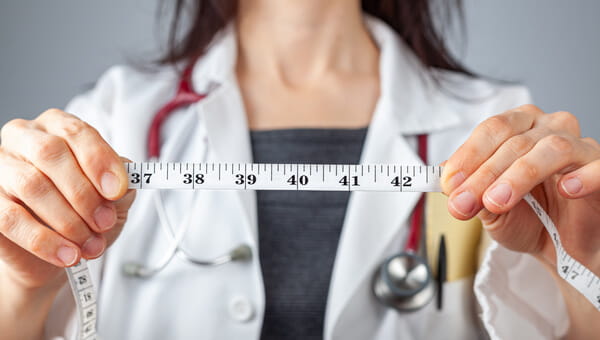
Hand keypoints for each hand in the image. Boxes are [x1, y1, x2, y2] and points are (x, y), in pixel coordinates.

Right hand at [0, 109, 134, 289]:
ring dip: (68, 220)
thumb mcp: (114, 196)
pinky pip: (10, 219)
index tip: (118, 190)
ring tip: (91, 245)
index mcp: (57, 127)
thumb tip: (123, 180)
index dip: (99, 160)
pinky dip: (45, 241)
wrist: (58, 252)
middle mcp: (23, 139)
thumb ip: (121, 183)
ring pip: (31, 185)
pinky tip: (68, 255)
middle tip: (104, 221)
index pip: (76, 132)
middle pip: (50, 153)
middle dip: (84, 192)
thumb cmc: (86, 213)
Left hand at [441, 104, 599, 336]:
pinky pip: (598, 167)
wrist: (559, 248)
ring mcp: (580, 147)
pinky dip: (583, 176)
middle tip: (464, 203)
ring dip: (518, 176)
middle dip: (483, 175)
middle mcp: (549, 128)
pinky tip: (566, 189)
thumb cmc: (527, 218)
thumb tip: (449, 186)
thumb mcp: (488, 208)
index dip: (468, 156)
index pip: (492, 130)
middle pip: (514, 141)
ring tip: (497, 202)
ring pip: (550, 148)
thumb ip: (470, 193)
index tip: (448, 183)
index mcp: (518, 127)